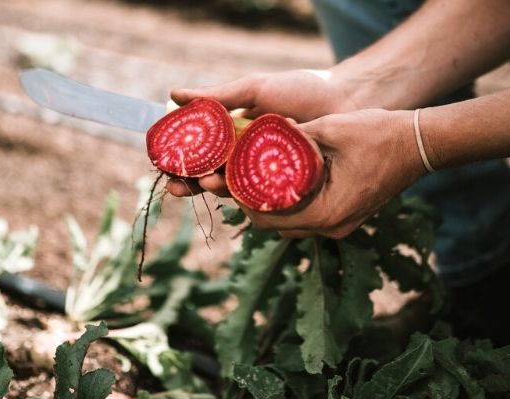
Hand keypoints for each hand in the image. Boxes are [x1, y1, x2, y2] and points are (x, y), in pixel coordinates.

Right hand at [166, 69, 359, 196]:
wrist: (345, 100)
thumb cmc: (301, 91)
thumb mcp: (255, 89)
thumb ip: (217, 96)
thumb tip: (173, 94)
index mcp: (235, 134)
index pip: (200, 152)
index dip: (181, 160)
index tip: (164, 165)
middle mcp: (247, 156)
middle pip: (212, 175)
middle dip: (192, 183)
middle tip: (177, 186)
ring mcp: (267, 174)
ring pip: (234, 189)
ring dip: (217, 190)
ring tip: (209, 184)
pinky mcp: (287, 187)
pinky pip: (263, 197)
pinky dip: (249, 199)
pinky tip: (240, 197)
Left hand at [240, 109, 426, 238]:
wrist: (419, 144)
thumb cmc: (380, 134)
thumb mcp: (330, 129)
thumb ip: (292, 137)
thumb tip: (257, 132)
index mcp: (327, 212)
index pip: (270, 217)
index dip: (243, 199)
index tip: (227, 178)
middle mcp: (332, 226)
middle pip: (276, 226)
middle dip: (252, 204)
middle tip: (233, 179)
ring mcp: (340, 224)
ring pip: (290, 224)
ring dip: (269, 206)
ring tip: (251, 180)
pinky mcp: (345, 217)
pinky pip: (307, 217)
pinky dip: (289, 204)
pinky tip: (279, 182)